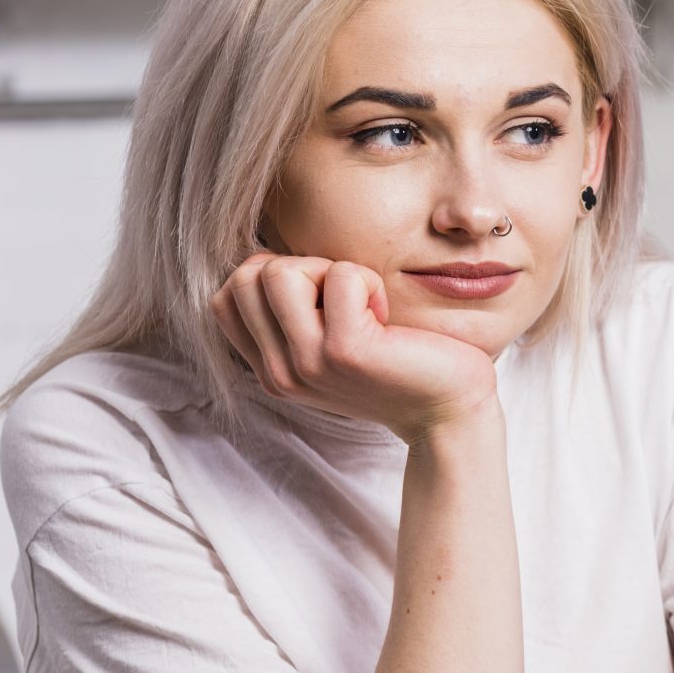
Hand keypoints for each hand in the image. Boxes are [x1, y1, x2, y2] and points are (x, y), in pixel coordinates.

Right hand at [209, 252, 498, 440]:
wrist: (449, 412)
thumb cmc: (398, 366)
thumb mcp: (329, 345)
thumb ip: (292, 317)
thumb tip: (265, 259)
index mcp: (271, 370)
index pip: (224, 298)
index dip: (268, 277)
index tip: (319, 299)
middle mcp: (280, 373)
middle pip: (246, 277)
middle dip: (299, 269)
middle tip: (346, 301)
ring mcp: (308, 363)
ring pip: (278, 272)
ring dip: (330, 271)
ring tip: (363, 305)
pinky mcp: (345, 351)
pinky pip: (341, 276)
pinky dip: (368, 280)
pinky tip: (387, 315)